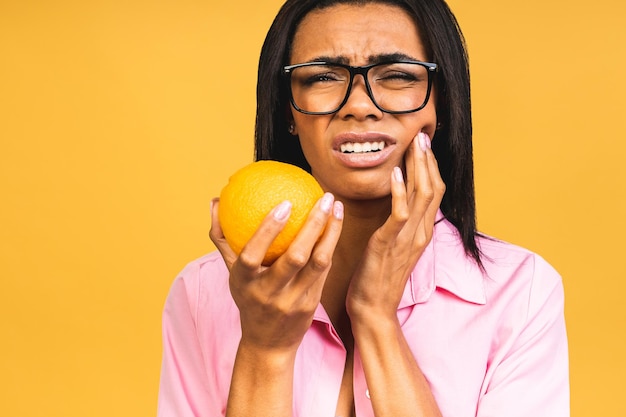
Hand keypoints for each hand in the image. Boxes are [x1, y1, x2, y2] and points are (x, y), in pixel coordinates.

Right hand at [210, 192, 343, 353]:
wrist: (268, 343)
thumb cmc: (248, 297)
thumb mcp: (232, 272)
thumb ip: (223, 237)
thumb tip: (216, 201)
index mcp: (244, 283)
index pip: (252, 255)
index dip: (268, 230)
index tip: (285, 203)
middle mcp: (269, 293)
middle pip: (294, 257)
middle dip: (314, 225)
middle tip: (325, 196)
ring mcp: (293, 300)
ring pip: (318, 263)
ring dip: (332, 232)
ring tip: (336, 206)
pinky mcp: (312, 303)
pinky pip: (325, 269)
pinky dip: (331, 245)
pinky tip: (336, 224)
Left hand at [346, 132, 444, 322]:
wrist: (374, 309)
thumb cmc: (378, 278)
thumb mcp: (394, 247)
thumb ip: (398, 225)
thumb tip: (395, 205)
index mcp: (422, 232)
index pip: (434, 192)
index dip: (431, 167)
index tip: (424, 146)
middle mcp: (421, 232)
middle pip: (433, 188)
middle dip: (428, 161)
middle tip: (421, 136)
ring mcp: (408, 238)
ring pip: (422, 195)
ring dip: (418, 168)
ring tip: (413, 146)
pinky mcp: (390, 244)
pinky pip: (400, 213)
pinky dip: (399, 191)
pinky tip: (394, 174)